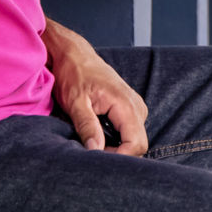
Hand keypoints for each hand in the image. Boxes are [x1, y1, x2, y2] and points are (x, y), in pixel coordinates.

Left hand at [43, 20, 148, 155]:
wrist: (74, 55)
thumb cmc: (74, 73)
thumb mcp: (75, 101)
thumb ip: (87, 126)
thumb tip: (95, 150)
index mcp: (125, 103)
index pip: (137, 143)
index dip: (119, 157)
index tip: (97, 157)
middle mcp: (136, 106)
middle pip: (138, 144)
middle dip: (117, 154)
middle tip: (91, 151)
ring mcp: (135, 107)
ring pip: (134, 140)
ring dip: (115, 147)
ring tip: (92, 139)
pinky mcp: (129, 109)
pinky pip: (129, 132)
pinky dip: (115, 139)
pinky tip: (98, 133)